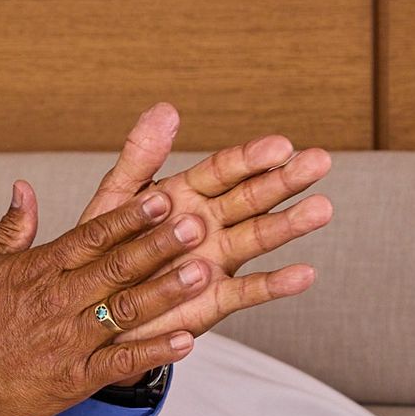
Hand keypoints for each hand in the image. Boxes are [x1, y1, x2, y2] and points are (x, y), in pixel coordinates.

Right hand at [0, 183, 214, 415]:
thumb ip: (11, 228)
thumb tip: (25, 188)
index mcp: (38, 270)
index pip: (91, 235)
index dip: (129, 216)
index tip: (161, 197)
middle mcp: (58, 302)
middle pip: (116, 267)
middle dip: (159, 244)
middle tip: (196, 224)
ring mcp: (68, 341)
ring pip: (125, 311)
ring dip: (166, 292)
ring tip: (202, 273)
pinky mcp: (73, 379)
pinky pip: (120, 362)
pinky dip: (154, 352)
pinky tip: (186, 340)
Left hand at [76, 103, 330, 358]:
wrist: (92, 307)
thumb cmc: (103, 248)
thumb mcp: (114, 198)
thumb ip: (140, 156)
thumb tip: (165, 108)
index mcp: (185, 194)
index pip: (223, 170)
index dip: (250, 158)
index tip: (281, 144)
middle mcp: (208, 224)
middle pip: (251, 197)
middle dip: (285, 180)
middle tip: (319, 161)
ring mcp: (214, 261)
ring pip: (257, 237)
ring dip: (290, 224)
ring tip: (322, 208)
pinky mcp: (213, 300)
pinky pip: (248, 291)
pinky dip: (275, 285)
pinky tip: (304, 274)